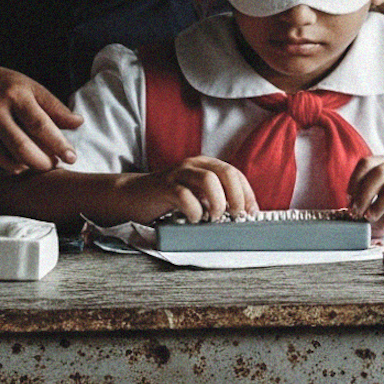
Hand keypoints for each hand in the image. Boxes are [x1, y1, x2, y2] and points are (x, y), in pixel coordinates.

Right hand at [0, 60, 82, 174]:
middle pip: (22, 148)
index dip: (58, 144)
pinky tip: (17, 164)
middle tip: (53, 164)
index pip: (40, 124)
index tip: (72, 158)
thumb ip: (54, 107)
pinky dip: (9, 170)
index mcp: (14, 95)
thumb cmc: (6, 86)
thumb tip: (79, 123)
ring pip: (7, 162)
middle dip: (43, 162)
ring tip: (36, 162)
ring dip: (27, 168)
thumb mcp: (31, 88)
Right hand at [132, 157, 259, 224]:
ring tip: (214, 217)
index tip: (251, 213)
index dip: (247, 194)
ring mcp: (178, 174)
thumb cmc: (167, 198)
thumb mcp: (196, 194)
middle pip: (226, 173)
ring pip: (209, 180)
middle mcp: (193, 165)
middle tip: (236, 215)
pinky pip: (184, 196)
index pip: (235, 174)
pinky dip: (194, 210)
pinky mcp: (164, 187)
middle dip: (236, 197)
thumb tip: (240, 214)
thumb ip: (215, 198)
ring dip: (217, 202)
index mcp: (205, 165)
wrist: (132, 196)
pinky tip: (193, 218)